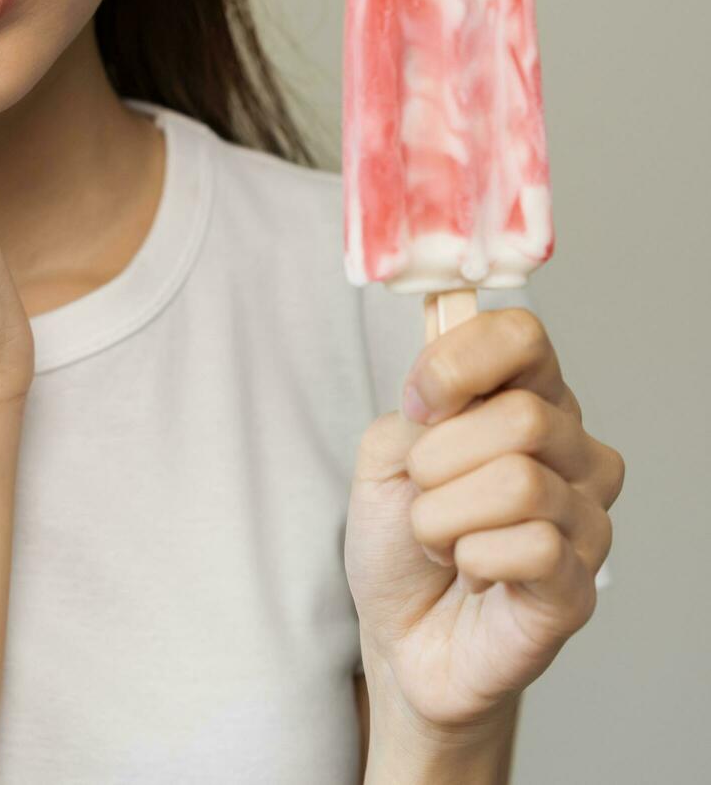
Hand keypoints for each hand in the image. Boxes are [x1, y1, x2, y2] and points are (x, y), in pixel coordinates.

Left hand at [344, 307, 624, 731]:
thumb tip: (444, 392)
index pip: (522, 337)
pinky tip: (470, 574)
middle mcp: (572, 454)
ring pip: (519, 483)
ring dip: (442, 517)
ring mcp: (585, 521)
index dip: (458, 362)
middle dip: (437, 460)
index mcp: (527, 402)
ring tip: (440, 542)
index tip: (418, 403)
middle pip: (521, 416)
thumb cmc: (399, 540)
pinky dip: (471, 559)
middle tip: (423, 495)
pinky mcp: (578, 586)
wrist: (398, 631)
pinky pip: (529, 547)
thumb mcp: (383, 457)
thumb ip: (416, 409)